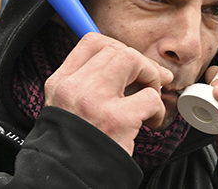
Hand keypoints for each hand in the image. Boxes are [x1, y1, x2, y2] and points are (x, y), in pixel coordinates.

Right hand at [44, 32, 171, 154]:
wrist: (66, 180)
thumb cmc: (73, 147)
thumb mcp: (65, 108)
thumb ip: (85, 84)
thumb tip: (124, 65)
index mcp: (60, 83)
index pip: (90, 42)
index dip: (116, 46)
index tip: (129, 61)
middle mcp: (75, 87)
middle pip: (116, 49)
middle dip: (140, 62)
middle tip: (149, 79)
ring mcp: (96, 101)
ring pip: (132, 60)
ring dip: (150, 77)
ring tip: (150, 96)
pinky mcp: (117, 121)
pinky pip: (149, 97)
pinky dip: (157, 108)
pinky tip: (150, 121)